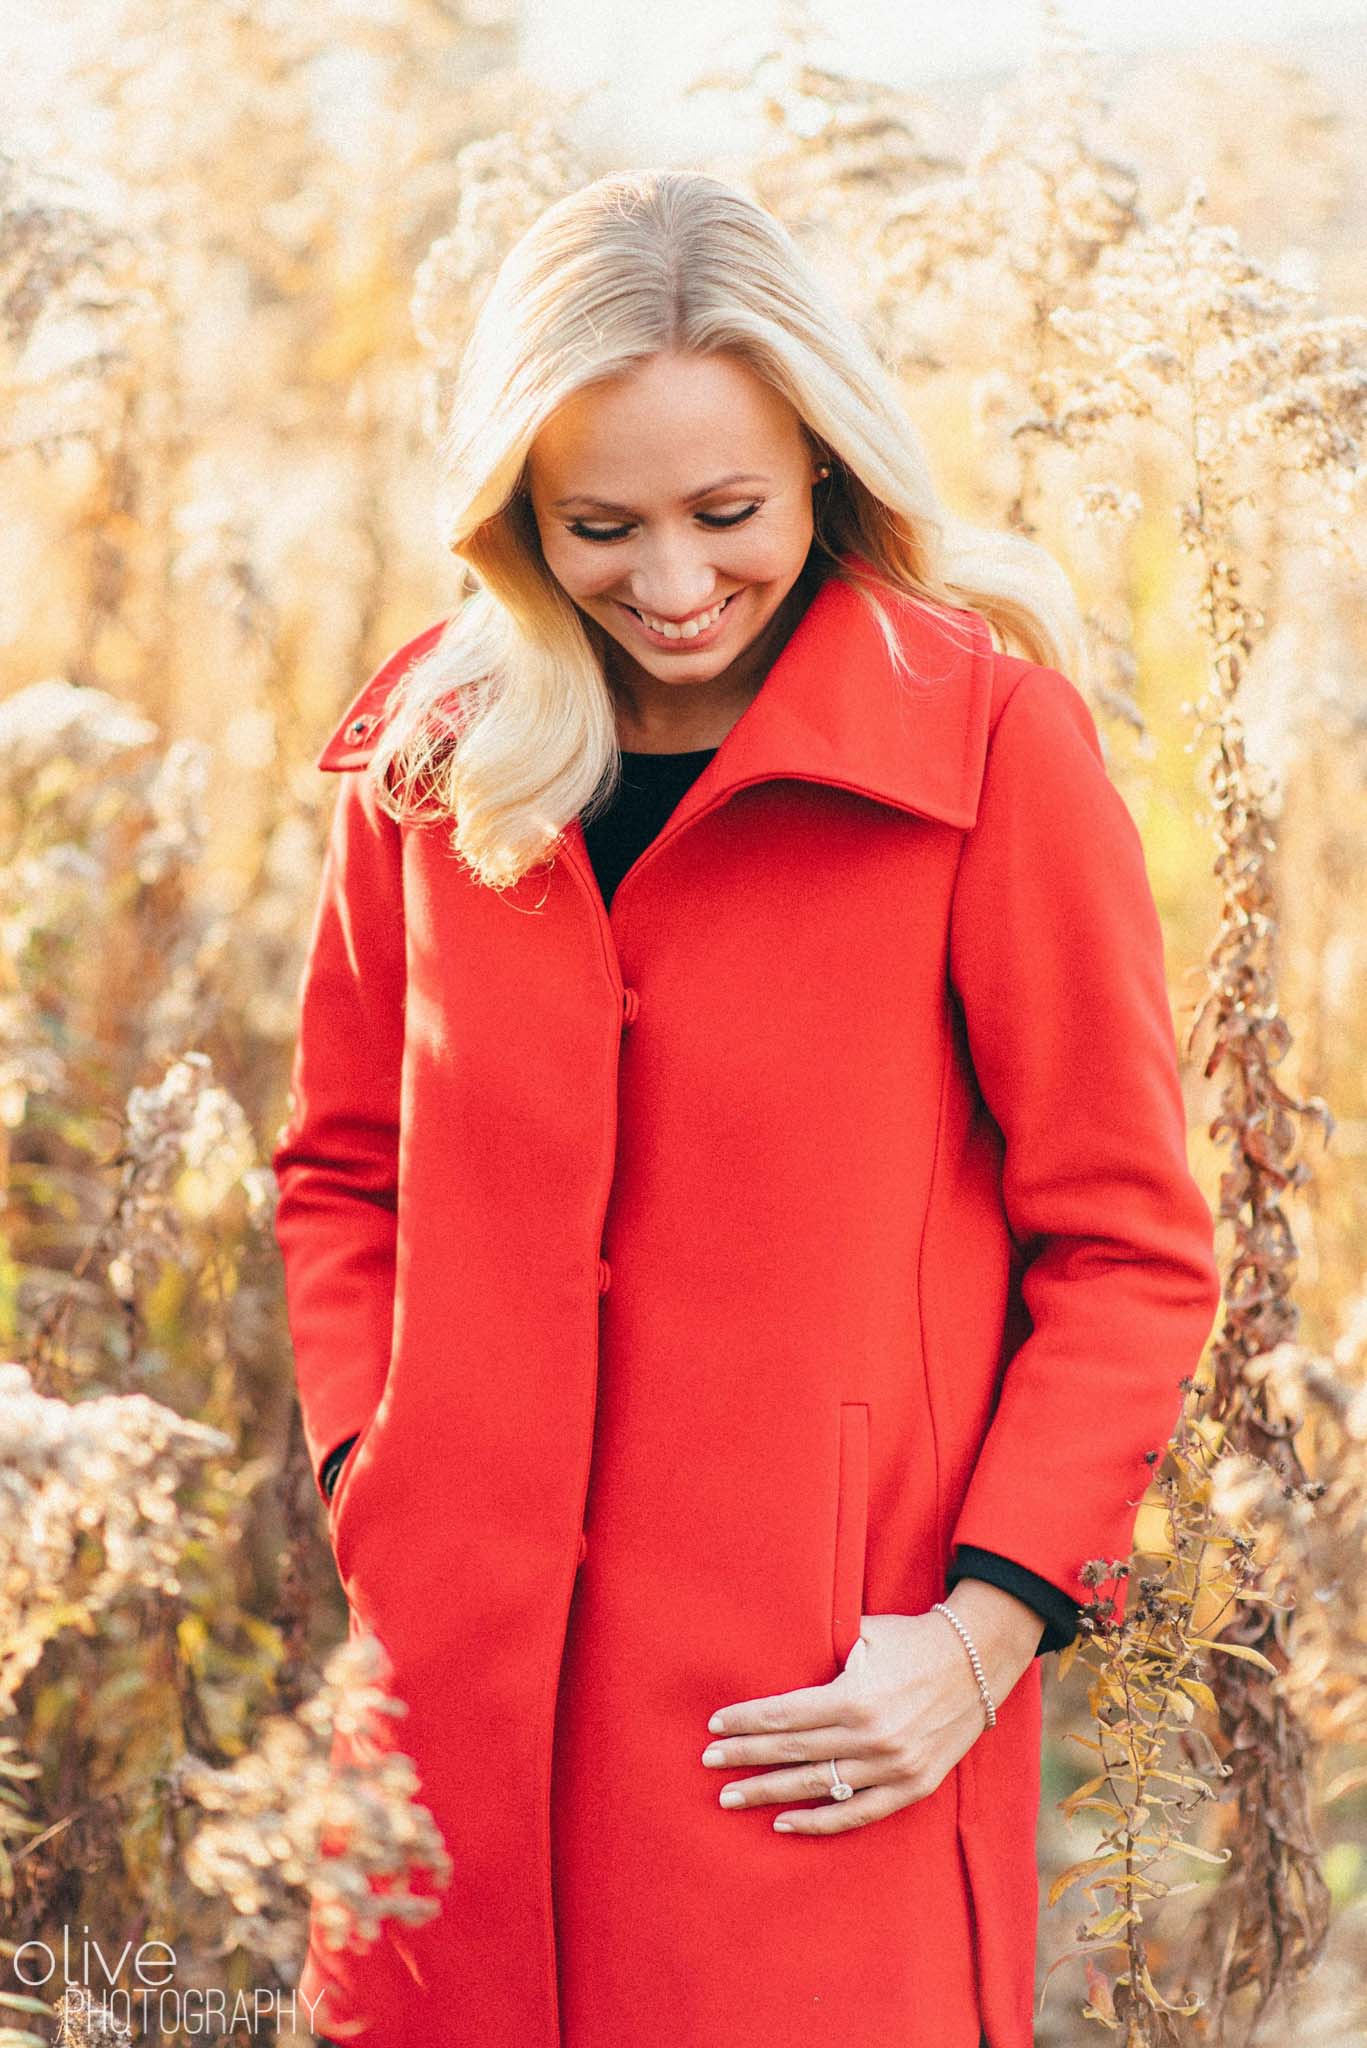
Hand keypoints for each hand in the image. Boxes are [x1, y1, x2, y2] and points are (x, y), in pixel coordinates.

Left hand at [699, 1592, 1036, 1834]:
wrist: (978, 1661)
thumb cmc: (911, 1639)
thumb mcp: (863, 1633)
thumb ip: (820, 1650)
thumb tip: (769, 1655)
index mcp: (855, 1697)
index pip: (784, 1716)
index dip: (745, 1723)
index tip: (713, 1728)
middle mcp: (872, 1738)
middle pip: (793, 1753)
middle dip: (745, 1759)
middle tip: (708, 1764)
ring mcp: (893, 1767)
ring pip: (818, 1787)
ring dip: (770, 1793)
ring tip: (731, 1797)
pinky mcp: (913, 1787)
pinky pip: (857, 1814)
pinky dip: (819, 1822)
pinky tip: (784, 1822)